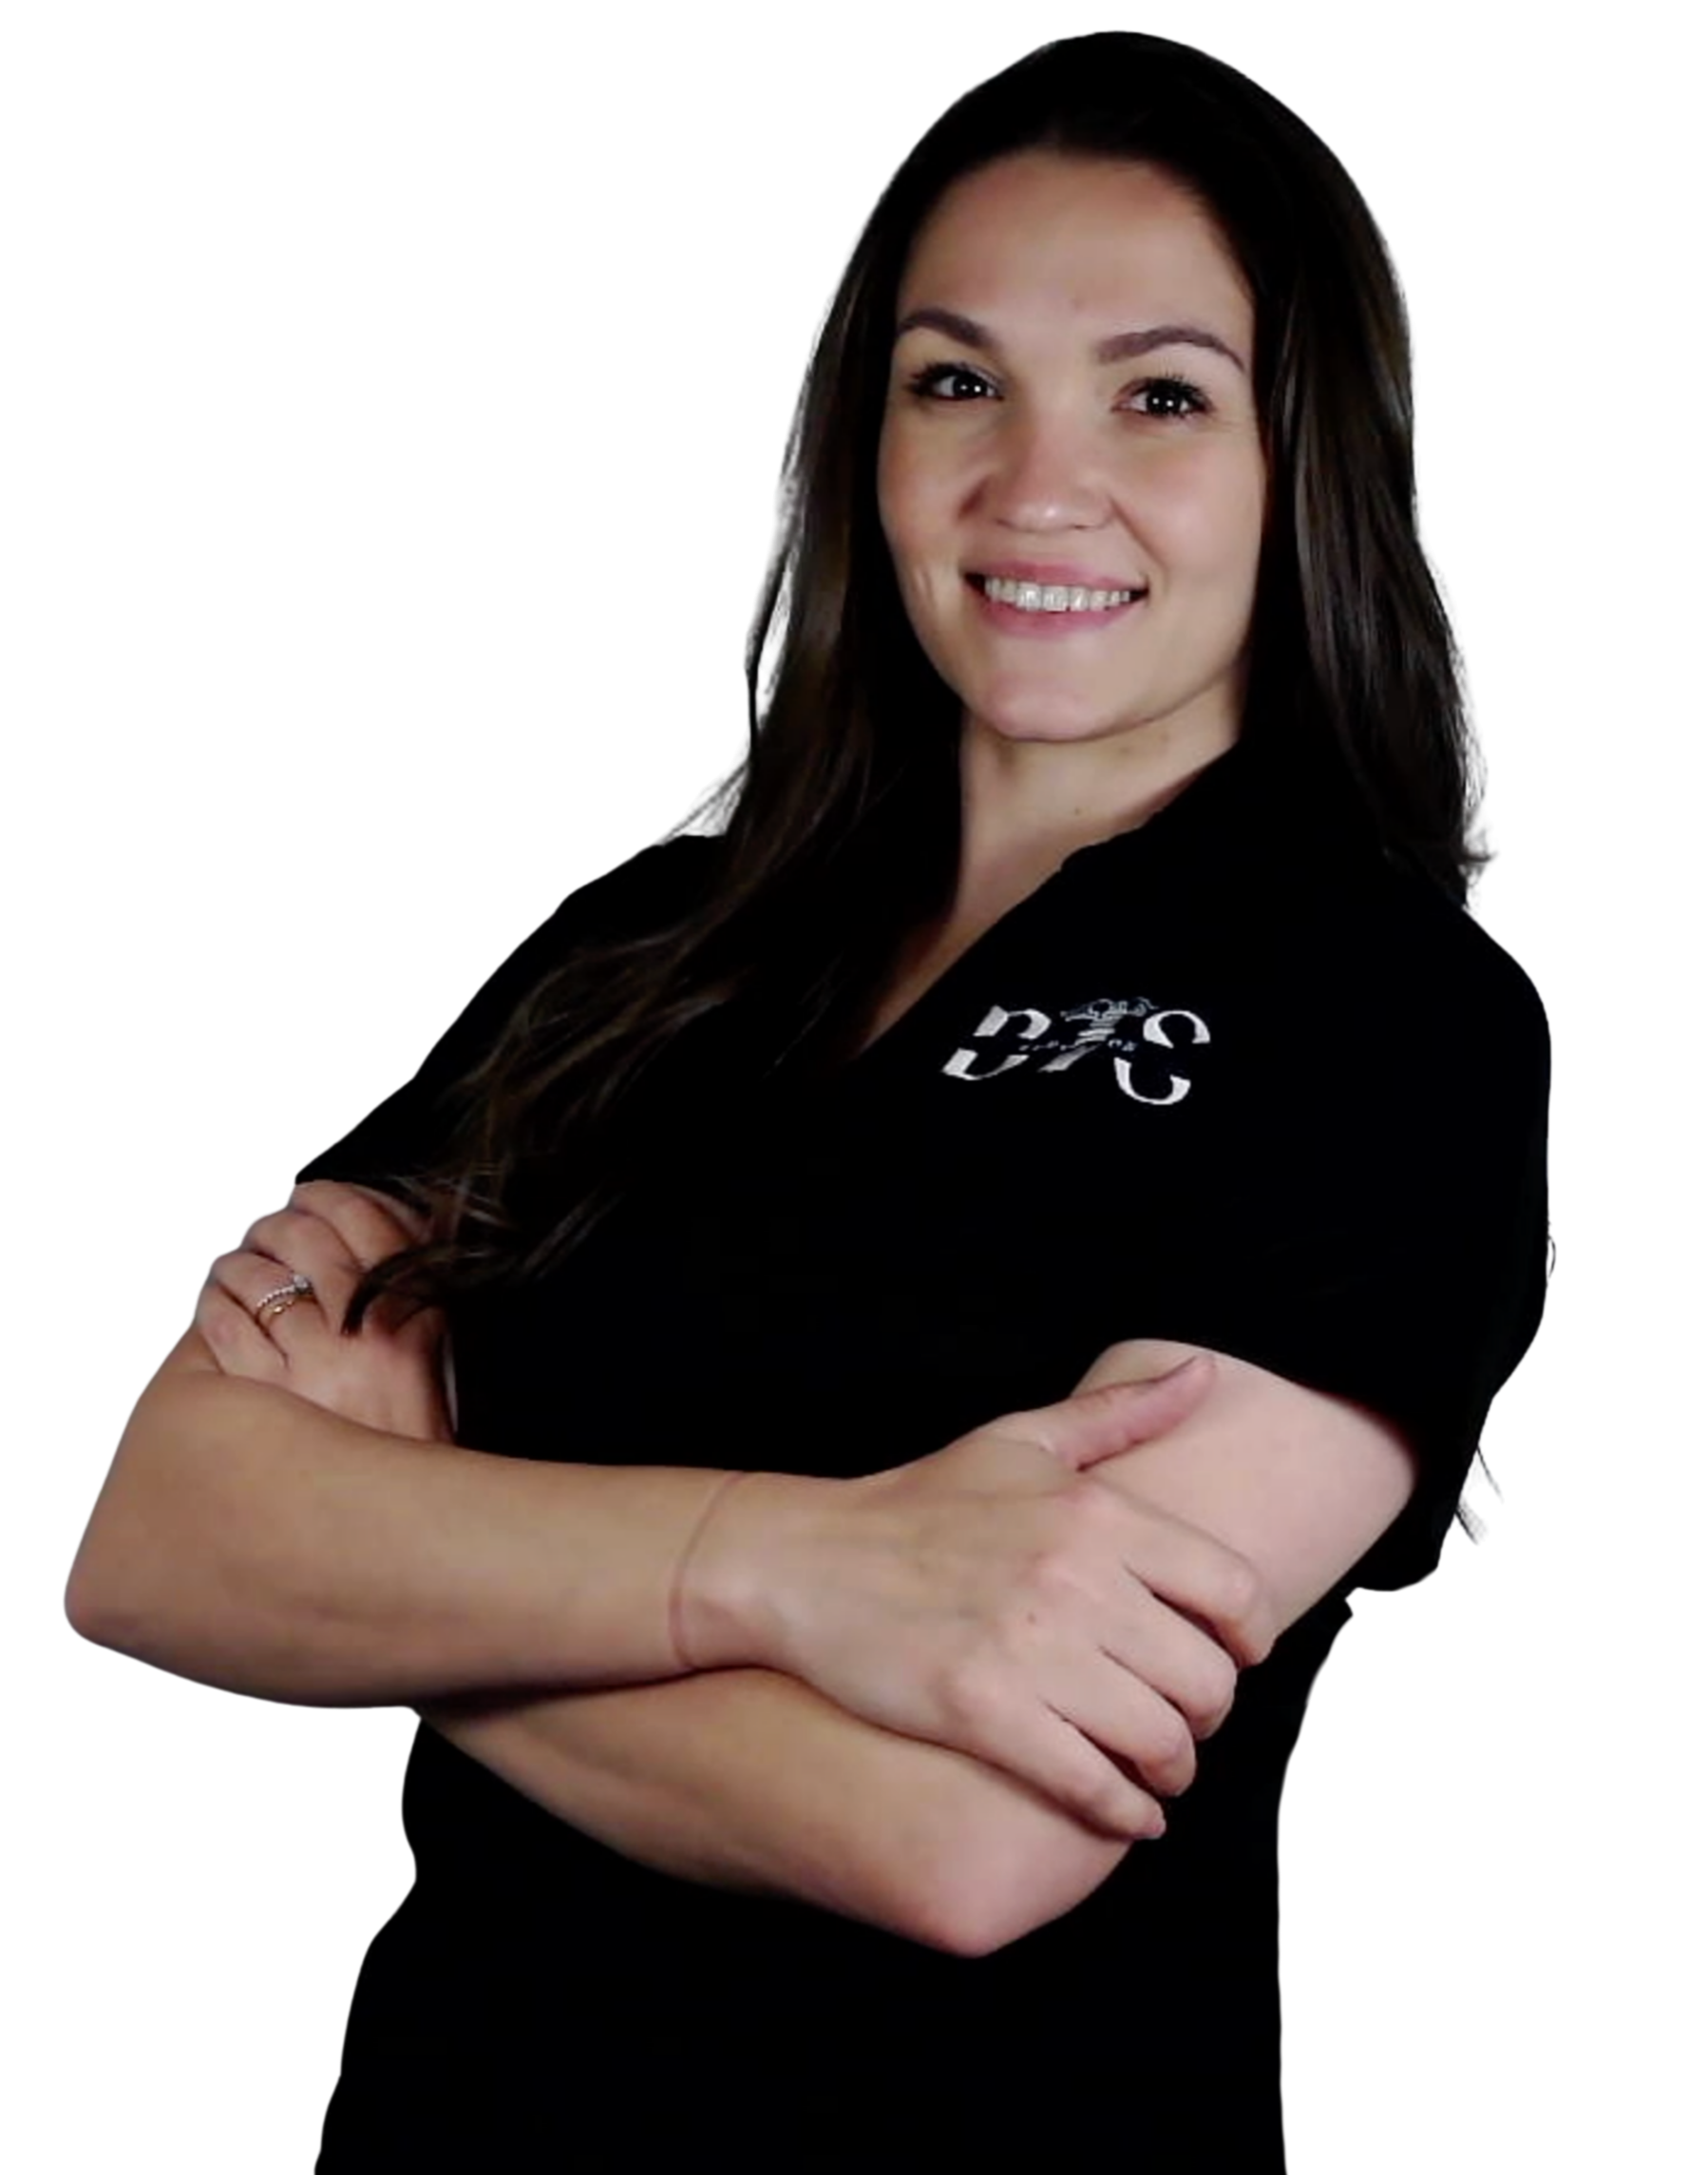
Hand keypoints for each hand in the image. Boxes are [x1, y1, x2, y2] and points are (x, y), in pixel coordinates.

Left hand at [192, 1179, 453, 1444]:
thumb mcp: (443, 1358)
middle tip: (263, 1231)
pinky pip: (223, 1327)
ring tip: (233, 1271)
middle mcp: (368, 1337)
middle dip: (274, 1224)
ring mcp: (313, 1369)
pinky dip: (213, 1306)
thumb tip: (419, 1212)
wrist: (397, 1529)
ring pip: (256, 1279)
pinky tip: (217, 1310)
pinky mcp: (265, 1405)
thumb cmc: (415, 1441)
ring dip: (236, 1264)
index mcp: (418, 1316)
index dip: (331, 1195)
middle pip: (304, 1239)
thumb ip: (424, 1286)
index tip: (310, 1193)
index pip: (370, 1220)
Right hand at [689, 1360, 1274, 1842]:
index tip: (1238, 1656)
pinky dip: (1125, 1813)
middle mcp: (1075, 1578)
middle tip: (1191, 1720)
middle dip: (1210, 1712)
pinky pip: (1090, 1783)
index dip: (1251, 1637)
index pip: (1231, 1589)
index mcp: (1094, 1512)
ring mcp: (1029, 1649)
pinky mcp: (983, 1712)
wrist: (807, 1560)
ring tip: (1162, 1770)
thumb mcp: (1019, 1438)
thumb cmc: (920, 1502)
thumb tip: (1204, 1372)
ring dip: (1174, 1769)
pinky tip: (1129, 1813)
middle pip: (1204, 1676)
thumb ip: (1120, 1413)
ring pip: (1157, 1738)